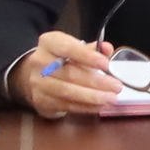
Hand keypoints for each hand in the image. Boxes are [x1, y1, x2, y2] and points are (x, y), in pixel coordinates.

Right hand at [16, 35, 140, 118]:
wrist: (33, 75)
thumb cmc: (60, 60)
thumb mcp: (74, 48)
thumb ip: (92, 49)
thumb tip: (107, 49)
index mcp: (49, 43)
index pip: (67, 48)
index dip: (87, 56)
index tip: (105, 64)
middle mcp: (40, 62)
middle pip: (70, 73)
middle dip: (96, 81)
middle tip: (117, 86)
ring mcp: (39, 83)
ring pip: (68, 92)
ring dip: (93, 97)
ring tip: (111, 98)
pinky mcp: (42, 101)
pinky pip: (67, 105)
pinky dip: (86, 106)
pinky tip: (100, 105)